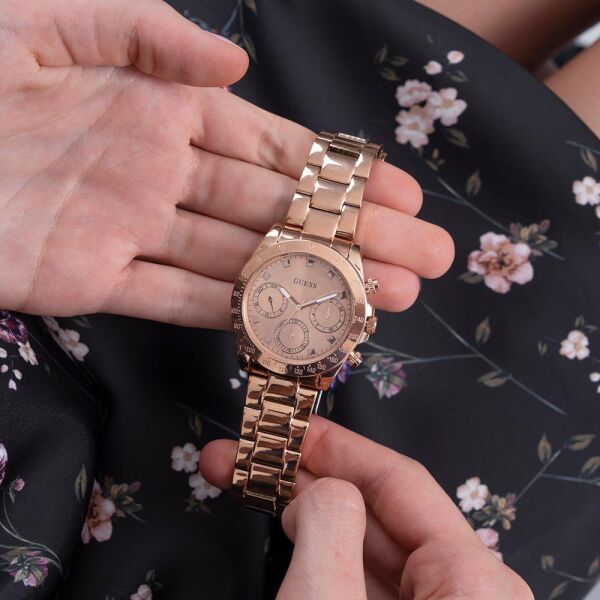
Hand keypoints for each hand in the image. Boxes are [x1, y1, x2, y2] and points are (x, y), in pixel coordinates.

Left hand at [0, 0, 453, 328]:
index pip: (271, 146)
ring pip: (243, 263)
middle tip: (425, 259)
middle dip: (355, 238)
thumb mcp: (49, 14)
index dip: (339, 174)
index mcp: (158, 105)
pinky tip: (297, 324)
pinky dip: (237, 313)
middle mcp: (160, 171)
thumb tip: (235, 64)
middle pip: (277, 212)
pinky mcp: (90, 281)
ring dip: (317, 284)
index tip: (401, 195)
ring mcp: (131, 230)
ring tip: (388, 299)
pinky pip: (179, 299)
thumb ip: (145, 31)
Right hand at [200, 417, 532, 599]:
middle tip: (243, 456)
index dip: (336, 445)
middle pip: (376, 513)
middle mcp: (463, 598)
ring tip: (248, 486)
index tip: (284, 424)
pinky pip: (357, 587)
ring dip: (304, 514)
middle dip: (305, 477)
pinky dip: (315, 556)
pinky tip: (285, 537)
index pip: (398, 482)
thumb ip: (327, 526)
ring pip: (364, 550)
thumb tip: (316, 492)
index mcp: (471, 580)